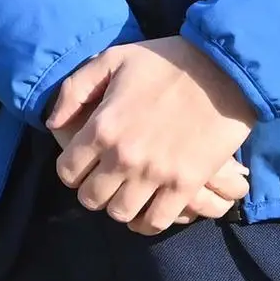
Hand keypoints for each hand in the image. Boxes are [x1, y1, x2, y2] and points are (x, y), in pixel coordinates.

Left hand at [48, 37, 257, 235]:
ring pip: (121, 214)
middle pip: (91, 199)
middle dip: (94, 191)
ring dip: (120, 207)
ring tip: (128, 194)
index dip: (72, 170)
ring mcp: (155, 174)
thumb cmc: (168, 61)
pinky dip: (149, 222)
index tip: (85, 164)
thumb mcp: (114, 58)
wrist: (226, 68)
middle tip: (107, 179)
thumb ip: (76, 89)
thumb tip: (54, 123)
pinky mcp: (185, 185)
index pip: (67, 172)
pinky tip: (149, 209)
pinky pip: (157, 222)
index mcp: (102, 127)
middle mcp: (124, 157)